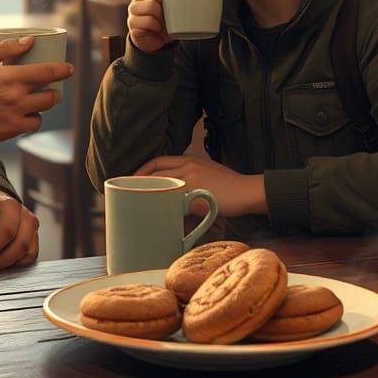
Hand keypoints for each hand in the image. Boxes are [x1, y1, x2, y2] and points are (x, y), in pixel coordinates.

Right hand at [0, 37, 73, 154]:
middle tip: (48, 85)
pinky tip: (23, 112)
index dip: (62, 69)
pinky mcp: (9, 132)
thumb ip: (3, 49)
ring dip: (43, 103)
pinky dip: (32, 118)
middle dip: (54, 88)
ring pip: (43, 110)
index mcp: (8, 77)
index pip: (47, 71)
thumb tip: (29, 40)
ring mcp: (14, 117)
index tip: (69, 68)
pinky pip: (32, 125)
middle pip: (51, 94)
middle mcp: (15, 98)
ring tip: (35, 98)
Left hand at [0, 185, 38, 274]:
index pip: (8, 230)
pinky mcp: (33, 238)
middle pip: (21, 243)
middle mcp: (25, 215)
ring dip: (11, 264)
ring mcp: (32, 227)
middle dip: (2, 260)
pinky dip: (18, 264)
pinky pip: (31, 256)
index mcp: (9, 205)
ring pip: (29, 252)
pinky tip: (1, 264)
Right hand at [127, 0, 176, 53]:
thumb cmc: (166, 23)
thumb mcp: (172, 6)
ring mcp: (133, 12)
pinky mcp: (133, 24)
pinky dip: (156, 25)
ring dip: (161, 15)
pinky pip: (148, 21)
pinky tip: (157, 28)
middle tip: (168, 10)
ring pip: (151, 5)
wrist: (157, 44)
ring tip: (163, 21)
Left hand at [136, 155, 267, 217]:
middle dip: (140, 184)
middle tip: (129, 194)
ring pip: (163, 188)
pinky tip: (162, 218)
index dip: (142, 169)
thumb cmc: (229, 184)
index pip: (158, 161)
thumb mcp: (207, 170)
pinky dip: (167, 211)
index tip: (132, 178)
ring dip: (150, 197)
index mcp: (188, 159)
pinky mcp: (198, 196)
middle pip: (156, 174)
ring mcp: (192, 181)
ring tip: (140, 207)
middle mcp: (187, 167)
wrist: (248, 190)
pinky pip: (177, 204)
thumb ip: (190, 174)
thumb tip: (174, 187)